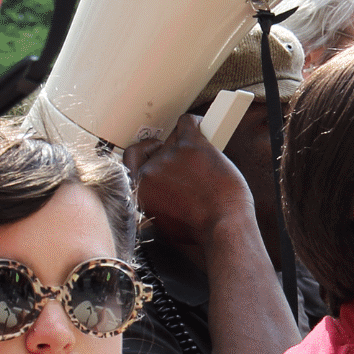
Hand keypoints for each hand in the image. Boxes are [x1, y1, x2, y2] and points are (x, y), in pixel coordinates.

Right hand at [124, 114, 255, 253]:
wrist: (223, 227)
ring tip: (206, 164)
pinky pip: (188, 123)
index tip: (154, 152)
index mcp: (138, 192)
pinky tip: (205, 127)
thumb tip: (162, 189)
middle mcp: (148, 172)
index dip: (144, 154)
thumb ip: (153, 202)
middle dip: (175, 155)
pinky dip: (196, 123)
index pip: (130, 159)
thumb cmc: (201, 230)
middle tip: (189, 161)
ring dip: (190, 147)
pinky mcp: (190, 145)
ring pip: (176, 138)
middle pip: (158, 150)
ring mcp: (168, 157)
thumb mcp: (162, 224)